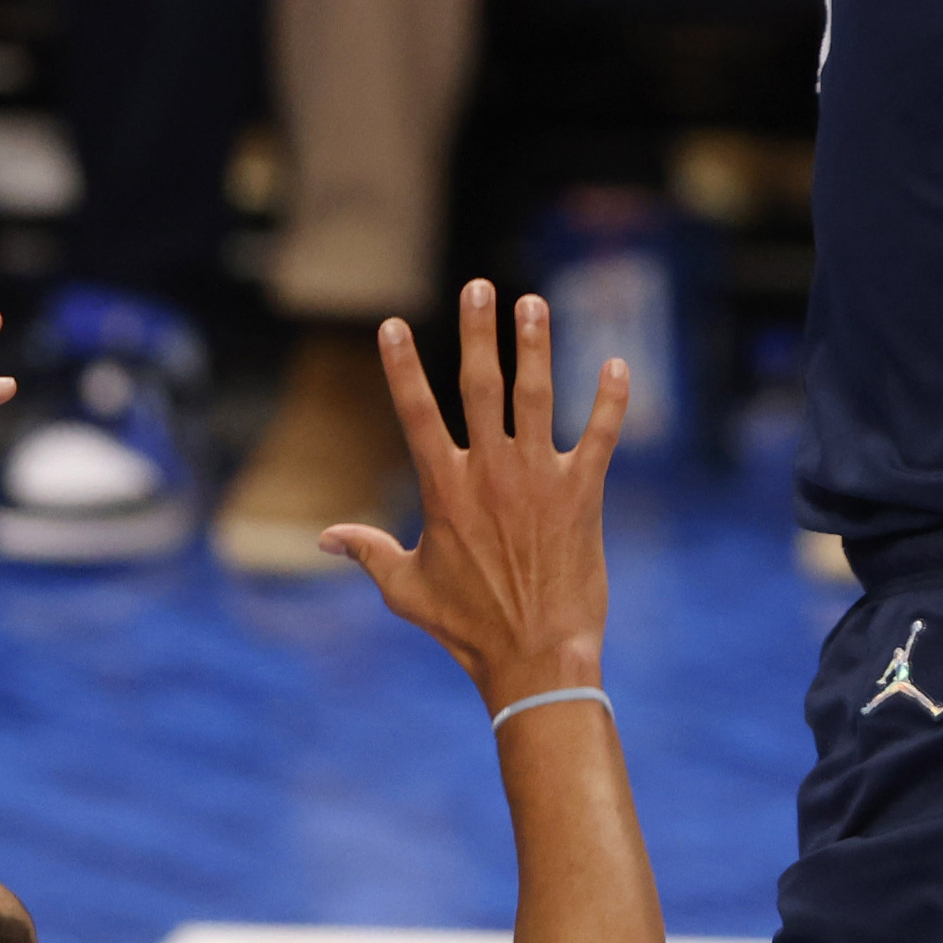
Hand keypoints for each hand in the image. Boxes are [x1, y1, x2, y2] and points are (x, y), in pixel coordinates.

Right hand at [327, 281, 628, 711]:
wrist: (536, 657)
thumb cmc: (467, 629)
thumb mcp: (406, 590)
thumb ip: (369, 552)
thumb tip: (324, 537)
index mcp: (444, 489)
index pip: (416, 413)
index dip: (402, 366)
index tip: (392, 324)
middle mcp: (490, 473)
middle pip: (481, 386)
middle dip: (479, 332)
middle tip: (481, 285)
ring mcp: (539, 479)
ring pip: (537, 397)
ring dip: (537, 347)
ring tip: (535, 304)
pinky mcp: (582, 494)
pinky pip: (601, 436)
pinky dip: (610, 400)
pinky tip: (618, 365)